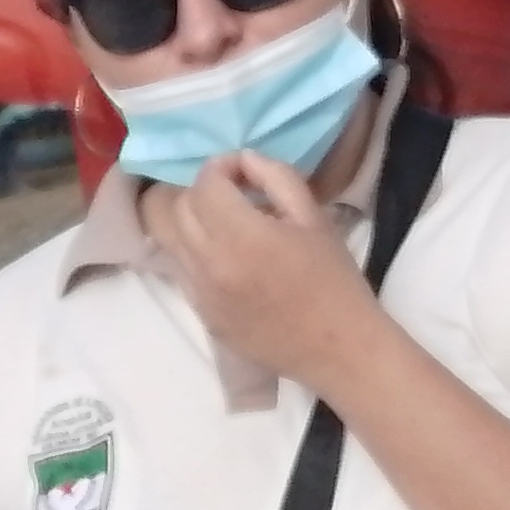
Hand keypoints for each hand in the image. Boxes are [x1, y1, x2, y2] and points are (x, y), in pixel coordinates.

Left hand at [147, 151, 390, 390]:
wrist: (339, 349)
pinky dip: (196, 255)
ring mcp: (201, 295)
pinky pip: (183, 272)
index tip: (245, 172)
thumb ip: (275, 177)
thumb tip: (243, 160)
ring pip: (170, 241)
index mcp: (241, 237)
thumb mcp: (314, 217)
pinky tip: (229, 260)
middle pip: (177, 209)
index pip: (205, 184)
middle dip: (203, 192)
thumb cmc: (334, 280)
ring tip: (226, 225)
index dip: (222, 167)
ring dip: (193, 223)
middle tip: (233, 195)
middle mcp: (209, 266)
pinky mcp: (203, 317)